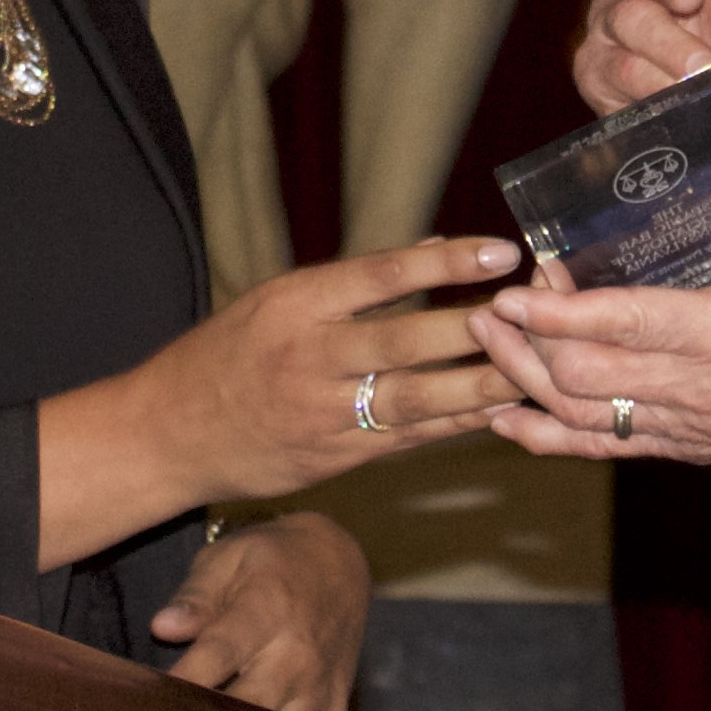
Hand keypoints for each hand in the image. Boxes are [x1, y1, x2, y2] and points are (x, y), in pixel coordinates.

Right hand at [41, 235, 525, 561]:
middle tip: (540, 312)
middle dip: (479, 328)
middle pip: (408, 342)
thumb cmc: (227, 354)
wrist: (169, 434)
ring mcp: (322, 415)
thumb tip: (437, 249)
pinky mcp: (333, 461)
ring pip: (416, 400)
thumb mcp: (276, 299)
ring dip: (481, 385)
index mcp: (295, 304)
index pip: (381, 275)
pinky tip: (499, 412)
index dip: (446, 264)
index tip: (502, 250)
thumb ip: (356, 281)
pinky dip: (455, 426)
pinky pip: (406, 441)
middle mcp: (310, 358)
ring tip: (538, 369)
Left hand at [152, 512, 369, 710]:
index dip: (184, 682)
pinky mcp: (335, 707)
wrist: (341, 564)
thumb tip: (162, 628)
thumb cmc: (272, 559)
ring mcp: (320, 685)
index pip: (218, 655)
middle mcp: (297, 652)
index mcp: (266, 609)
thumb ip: (195, 596)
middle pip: (248, 707)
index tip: (149, 702)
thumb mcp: (229, 557)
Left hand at [474, 123, 710, 521]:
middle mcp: (701, 386)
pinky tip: (506, 419)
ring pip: (583, 414)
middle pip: (586, 376)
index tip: (520, 286)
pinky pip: (603, 449)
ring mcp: (688, 423)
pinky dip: (547, 437)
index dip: (565, 313)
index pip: (631, 325)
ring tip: (488, 334)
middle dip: (527, 339)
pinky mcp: (686, 446)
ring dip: (524, 379)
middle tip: (499, 294)